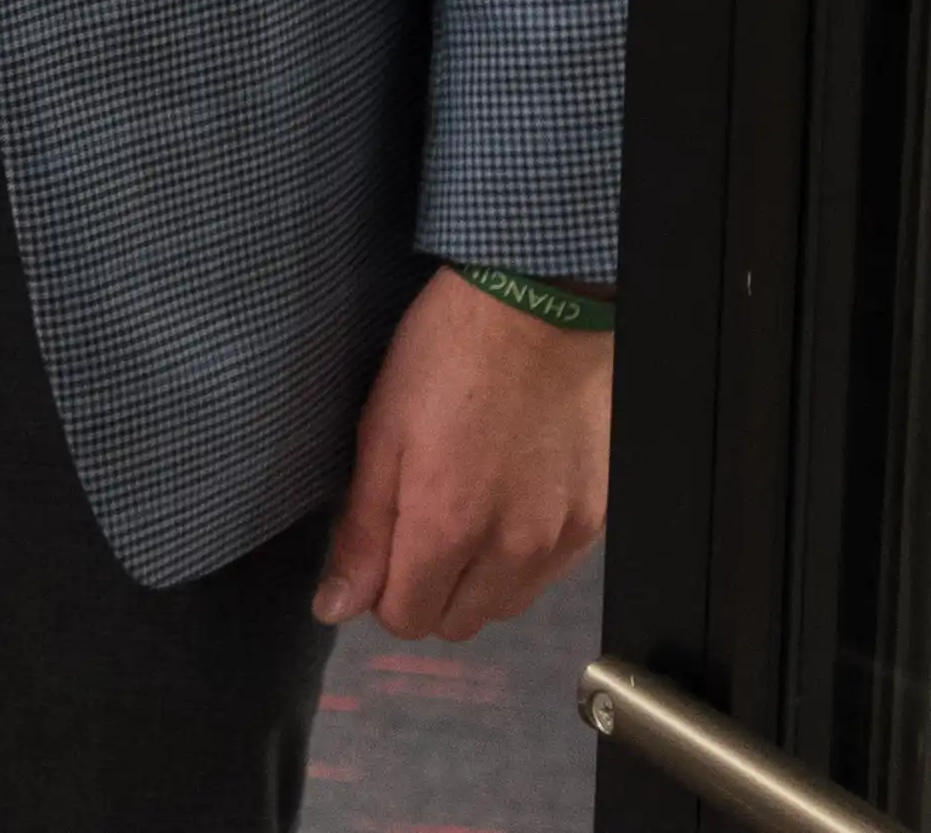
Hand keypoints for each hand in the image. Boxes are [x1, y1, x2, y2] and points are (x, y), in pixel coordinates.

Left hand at [314, 267, 610, 638]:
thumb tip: (336, 607)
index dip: (380, 591)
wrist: (542, 307)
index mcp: (446, 527)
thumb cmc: (447, 355)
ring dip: (475, 581)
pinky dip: (521, 560)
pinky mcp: (595, 521)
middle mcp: (510, 549)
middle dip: (426, 591)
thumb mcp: (381, 431)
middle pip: (456, 622)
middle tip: (416, 526)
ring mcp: (560, 539)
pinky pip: (548, 574)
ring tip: (464, 512)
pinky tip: (508, 503)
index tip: (377, 549)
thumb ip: (362, 530)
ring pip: (505, 605)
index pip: (406, 618)